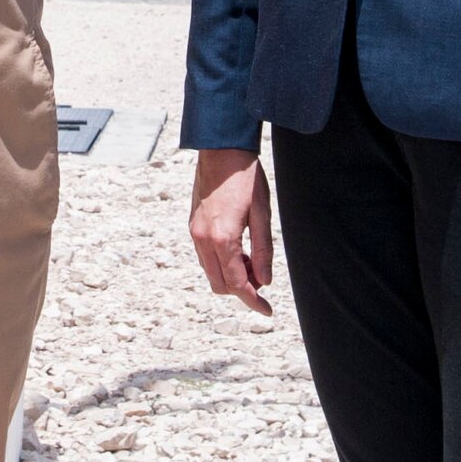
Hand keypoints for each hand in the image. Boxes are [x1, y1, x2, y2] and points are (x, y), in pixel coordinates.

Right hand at [189, 148, 273, 315]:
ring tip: (252, 260)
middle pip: (220, 285)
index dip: (253, 301)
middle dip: (242, 290)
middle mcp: (203, 239)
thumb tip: (265, 280)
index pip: (237, 284)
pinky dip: (221, 263)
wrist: (221, 150)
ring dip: (231, 276)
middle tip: (262, 279)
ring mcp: (194, 233)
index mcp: (222, 238)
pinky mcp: (193, 225)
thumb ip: (263, 250)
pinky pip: (205, 257)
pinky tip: (238, 250)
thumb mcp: (262, 214)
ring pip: (210, 272)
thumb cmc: (246, 178)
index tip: (267, 311)